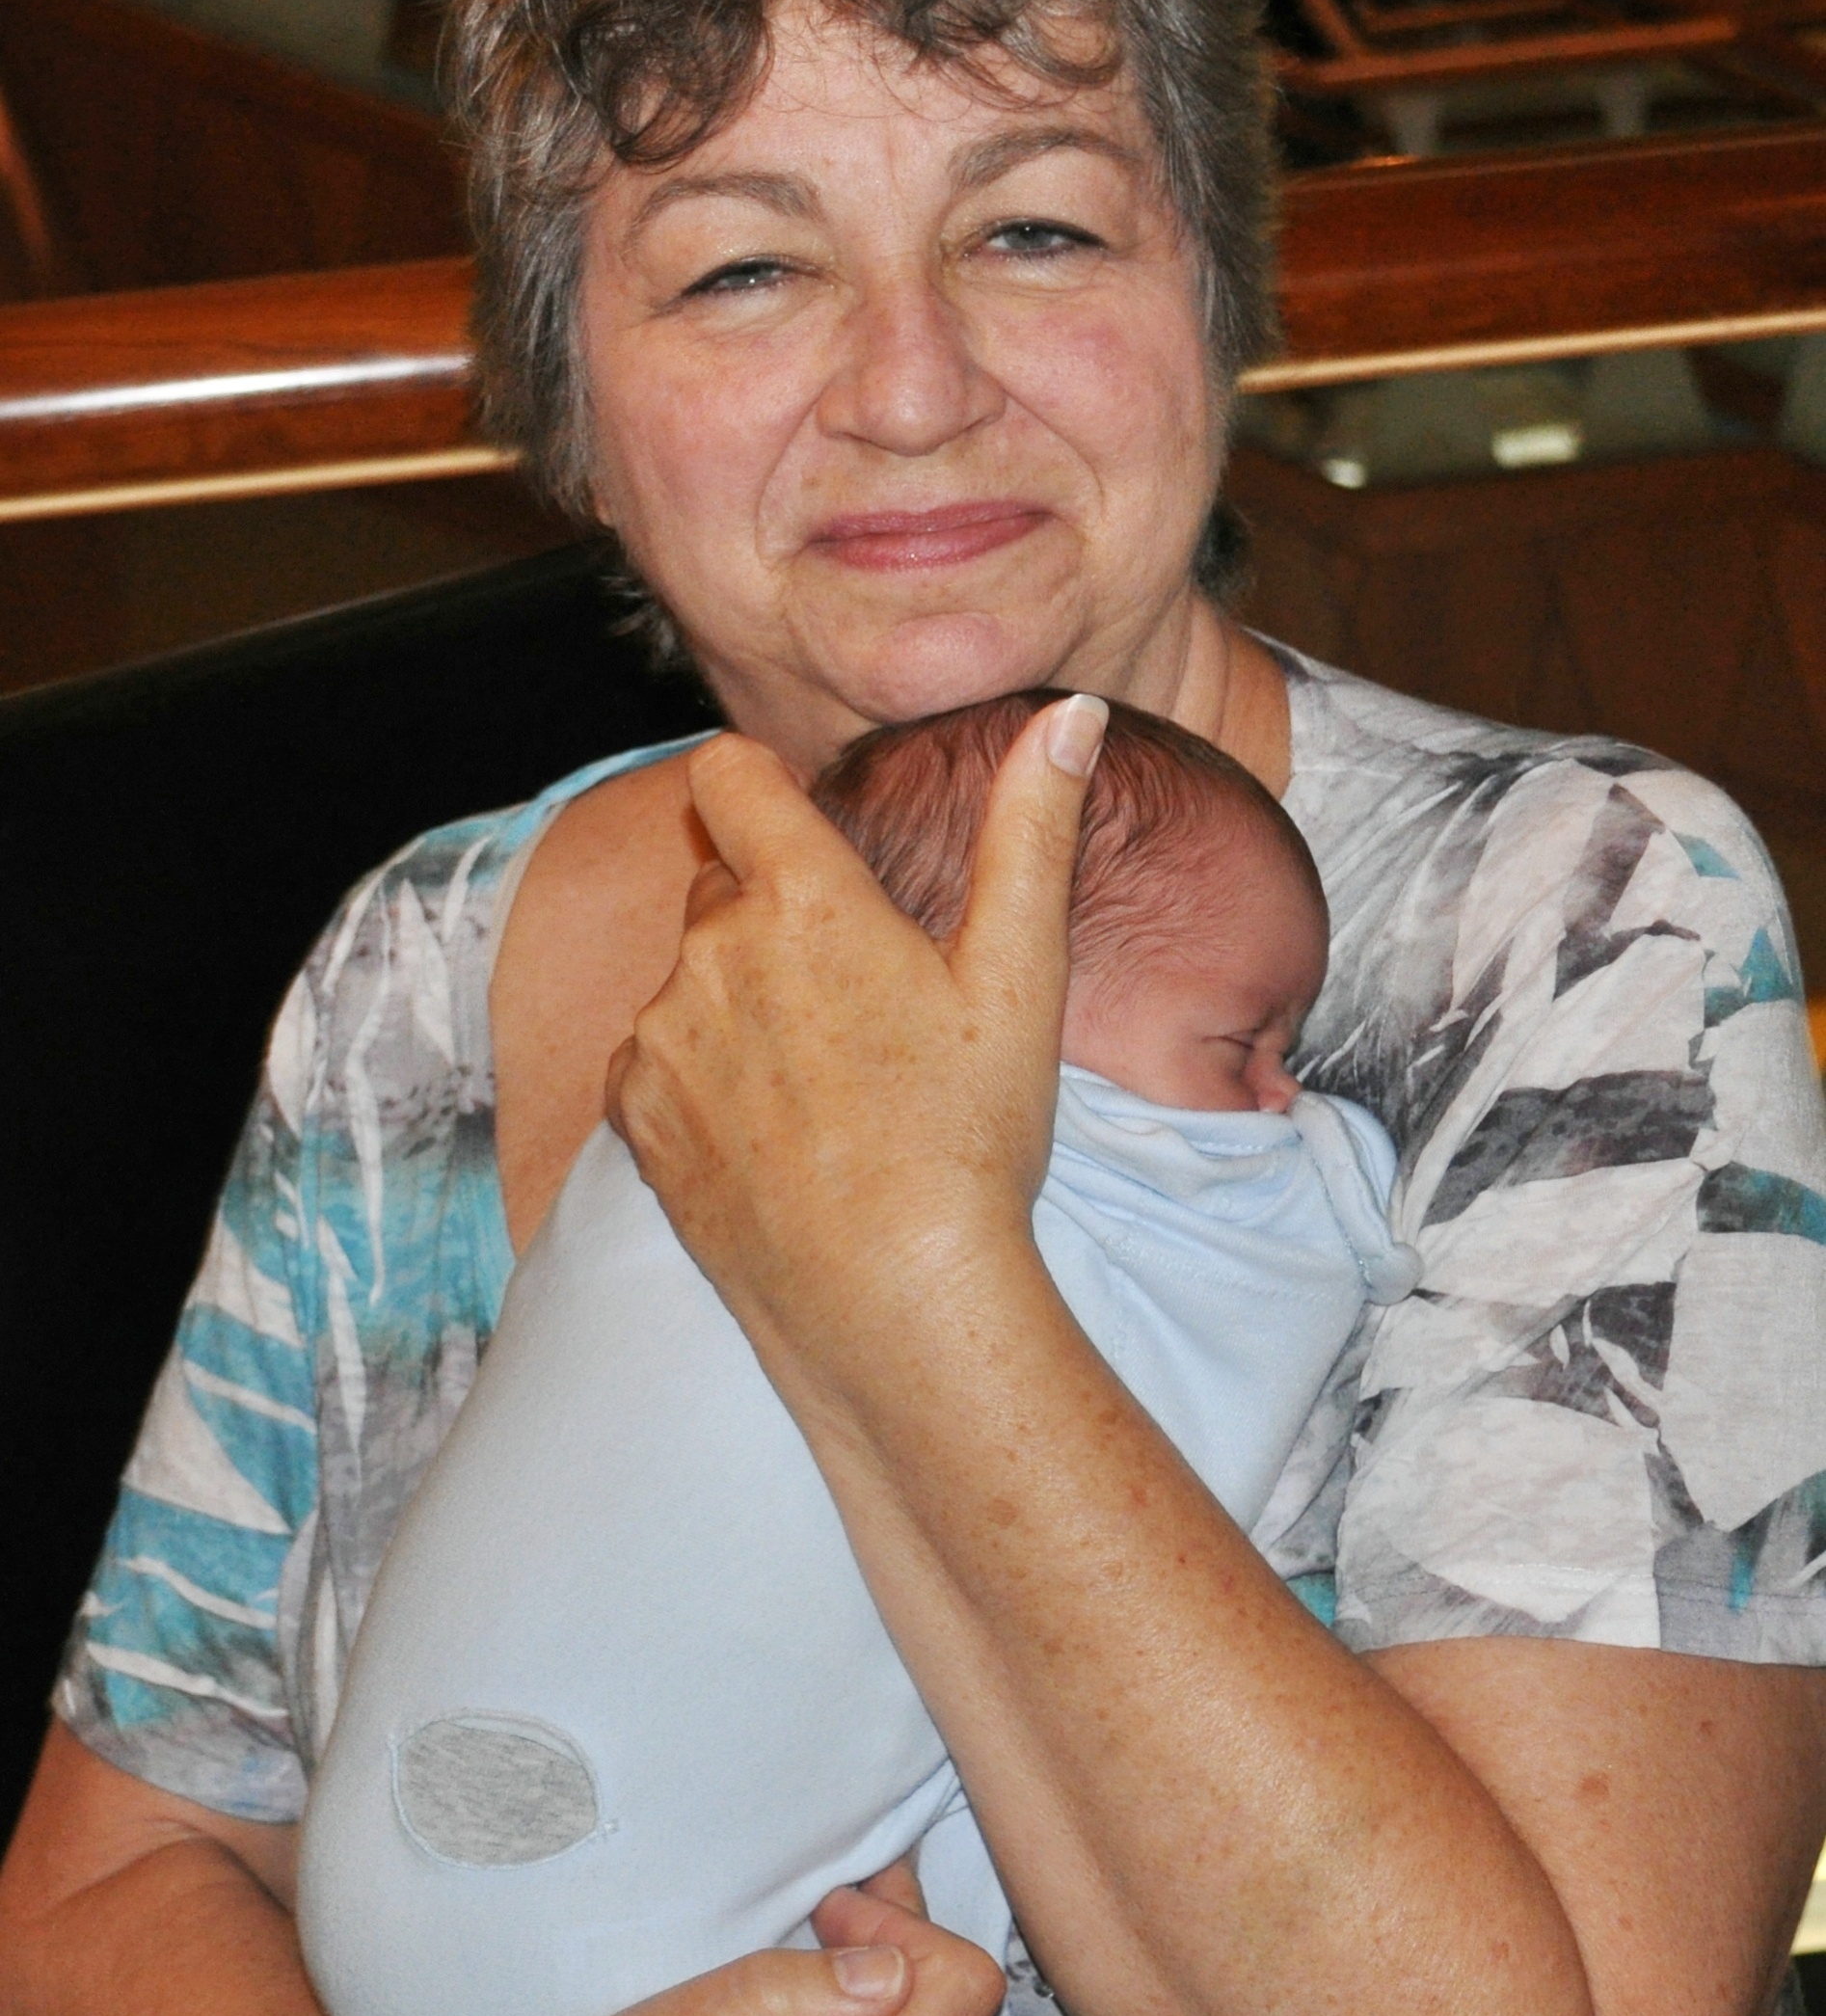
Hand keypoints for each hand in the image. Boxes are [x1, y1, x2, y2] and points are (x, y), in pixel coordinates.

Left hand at [604, 697, 1105, 1379]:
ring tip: (825, 1083)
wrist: (894, 1303)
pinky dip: (702, 1076)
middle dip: (775, 915)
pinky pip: (657, 1059)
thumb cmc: (969, 1137)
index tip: (803, 828)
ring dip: (739, 1001)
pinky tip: (777, 1130)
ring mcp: (661, 1037)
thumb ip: (1030, 829)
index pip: (729, 775)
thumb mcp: (1017, 976)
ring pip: (693, 978)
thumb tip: (1071, 711)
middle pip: (723, 885)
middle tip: (859, 998)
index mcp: (802, 900)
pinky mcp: (635, 1116)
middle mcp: (710, 951)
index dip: (759, 786)